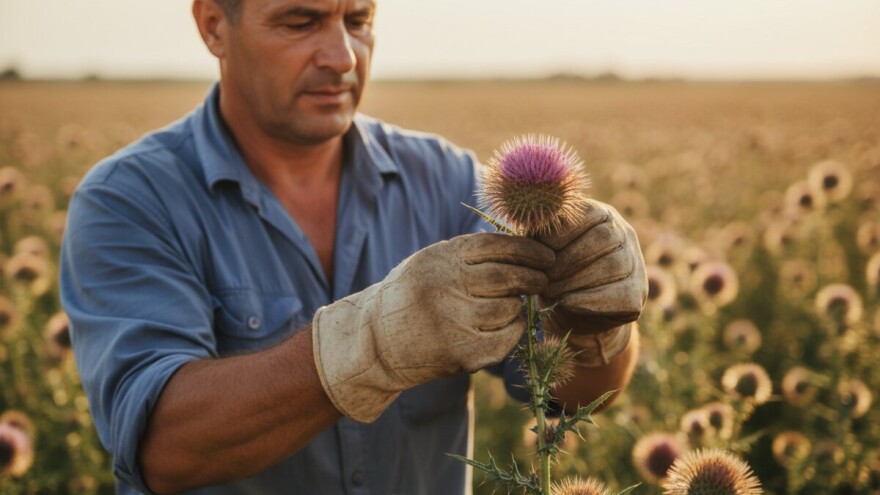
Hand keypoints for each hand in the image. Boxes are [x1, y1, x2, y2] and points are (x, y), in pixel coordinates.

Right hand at [312, 233, 553, 422]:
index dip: (528, 249)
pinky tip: (505, 325)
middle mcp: (445, 287)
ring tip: (509, 303)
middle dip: (533, 276)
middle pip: (508, 276)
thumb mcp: (431, 262)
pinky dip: (513, 330)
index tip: (546, 256)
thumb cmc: (412, 296)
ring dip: (517, 305)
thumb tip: (523, 245)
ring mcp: (452, 322)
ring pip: (510, 307)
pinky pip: (506, 337)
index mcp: (441, 259)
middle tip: (543, 278)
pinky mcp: (461, 354)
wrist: (376, 342)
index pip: (496, 245)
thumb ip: (469, 254)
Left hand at [537, 199, 646, 365]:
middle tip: (543, 277)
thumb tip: (531, 219)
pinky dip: (591, 300)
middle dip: (568, 260)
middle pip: (604, 238)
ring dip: (577, 280)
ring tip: (551, 291)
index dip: (561, 233)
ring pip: (614, 264)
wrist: (573, 314)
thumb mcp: (544, 250)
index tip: (538, 252)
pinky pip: (621, 294)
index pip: (588, 214)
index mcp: (600, 214)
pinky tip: (568, 303)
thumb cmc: (553, 273)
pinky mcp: (638, 292)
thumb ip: (541, 234)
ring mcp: (635, 262)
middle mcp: (624, 233)